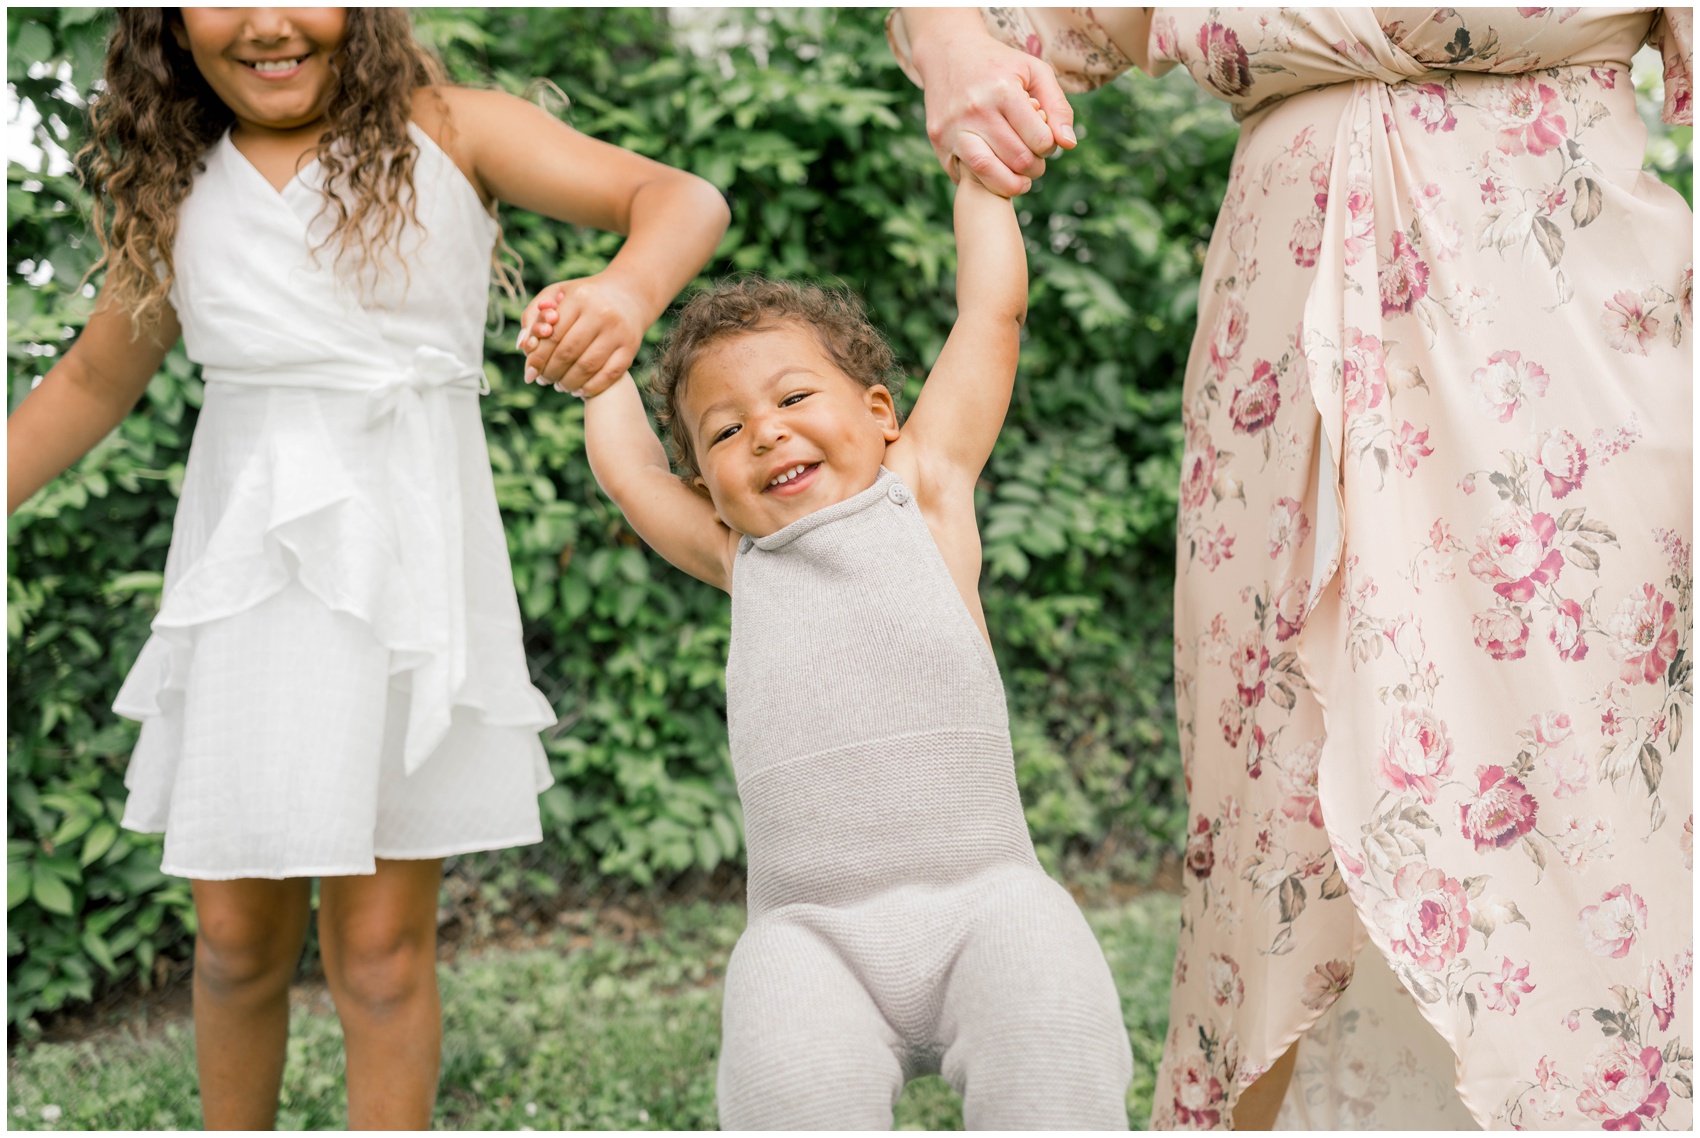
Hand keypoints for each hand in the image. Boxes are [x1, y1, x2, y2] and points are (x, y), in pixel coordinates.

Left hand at [517, 273, 648, 398]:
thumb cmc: (585, 298)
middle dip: (551, 372)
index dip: (537, 358)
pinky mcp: (631, 347)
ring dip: (568, 383)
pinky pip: (609, 375)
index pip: (551, 336)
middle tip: (543, 380)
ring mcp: (618, 332)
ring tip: (560, 386)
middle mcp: (601, 313)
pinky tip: (580, 390)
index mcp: (580, 297)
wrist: (630, 295)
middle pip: (567, 353)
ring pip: (587, 367)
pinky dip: (591, 388)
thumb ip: (533, 315)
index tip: (529, 373)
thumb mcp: (557, 294)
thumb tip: (522, 347)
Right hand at [910, 18, 1075, 195]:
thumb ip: (1058, 106)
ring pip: (988, 172)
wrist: (948, 53)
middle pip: (1018, 159)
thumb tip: (1068, 144)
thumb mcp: (1035, 72)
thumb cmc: (1000, 65)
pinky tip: (994, 171)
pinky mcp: (938, 140)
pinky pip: (964, 175)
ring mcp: (953, 126)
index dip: (1050, 148)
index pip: (1040, 139)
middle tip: (1035, 163)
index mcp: (1003, 90)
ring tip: (1021, 180)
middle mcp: (976, 109)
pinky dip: (984, 181)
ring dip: (1011, 185)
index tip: (1046, 143)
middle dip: (1035, 168)